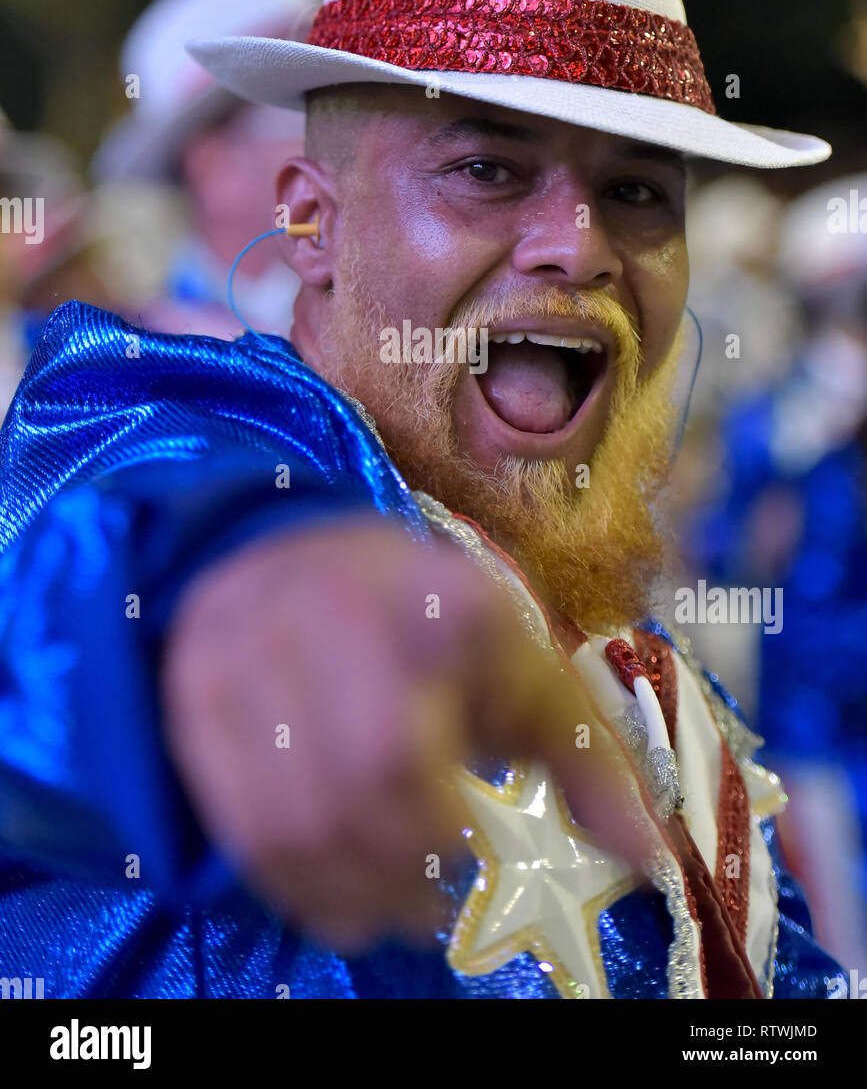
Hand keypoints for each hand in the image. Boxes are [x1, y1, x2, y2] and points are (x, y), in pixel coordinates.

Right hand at [162, 513, 643, 950]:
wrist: (296, 547)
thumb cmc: (430, 613)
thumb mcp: (521, 661)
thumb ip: (586, 757)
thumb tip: (649, 857)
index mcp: (420, 599)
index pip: (408, 747)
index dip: (434, 830)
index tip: (470, 850)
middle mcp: (316, 616)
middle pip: (349, 789)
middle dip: (398, 869)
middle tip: (433, 898)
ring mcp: (241, 653)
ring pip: (286, 819)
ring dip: (345, 887)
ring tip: (391, 903)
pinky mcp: (192, 695)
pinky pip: (235, 821)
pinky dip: (288, 882)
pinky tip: (334, 894)